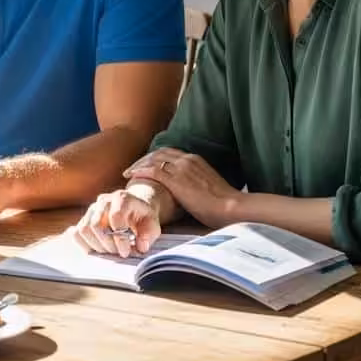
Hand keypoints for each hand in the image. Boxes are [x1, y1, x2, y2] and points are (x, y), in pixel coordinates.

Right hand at [74, 189, 162, 256]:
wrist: (134, 208)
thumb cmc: (143, 217)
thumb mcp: (153, 224)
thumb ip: (149, 234)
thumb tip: (140, 246)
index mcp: (122, 198)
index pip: (115, 218)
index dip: (120, 238)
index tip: (126, 252)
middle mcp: (104, 200)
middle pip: (96, 224)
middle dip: (108, 244)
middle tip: (118, 253)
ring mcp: (92, 208)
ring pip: (84, 229)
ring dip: (96, 246)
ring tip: (110, 251)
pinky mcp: (85, 218)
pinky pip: (76, 232)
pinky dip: (84, 244)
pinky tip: (97, 250)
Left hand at [124, 147, 238, 227]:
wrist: (232, 207)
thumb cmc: (224, 204)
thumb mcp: (208, 186)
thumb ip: (197, 182)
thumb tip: (190, 190)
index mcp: (195, 159)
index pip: (169, 152)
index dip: (155, 157)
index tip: (146, 163)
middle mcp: (187, 159)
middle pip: (158, 153)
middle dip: (144, 159)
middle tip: (133, 167)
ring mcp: (181, 168)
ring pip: (152, 159)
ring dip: (139, 164)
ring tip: (129, 172)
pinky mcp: (176, 180)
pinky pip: (152, 171)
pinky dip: (140, 171)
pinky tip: (132, 176)